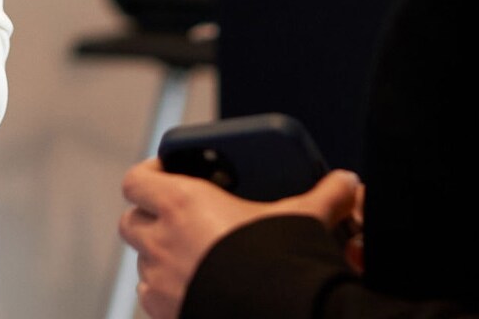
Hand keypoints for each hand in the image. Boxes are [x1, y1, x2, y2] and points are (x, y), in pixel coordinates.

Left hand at [120, 158, 360, 318]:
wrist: (273, 315)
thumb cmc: (276, 263)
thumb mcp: (302, 219)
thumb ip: (324, 197)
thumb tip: (347, 182)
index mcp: (182, 204)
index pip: (136, 178)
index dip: (149, 173)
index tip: (168, 173)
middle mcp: (161, 241)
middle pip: (130, 220)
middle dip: (148, 217)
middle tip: (175, 215)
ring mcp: (158, 281)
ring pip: (140, 261)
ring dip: (157, 255)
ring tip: (189, 253)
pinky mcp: (164, 313)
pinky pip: (150, 296)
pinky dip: (164, 289)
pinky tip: (194, 285)